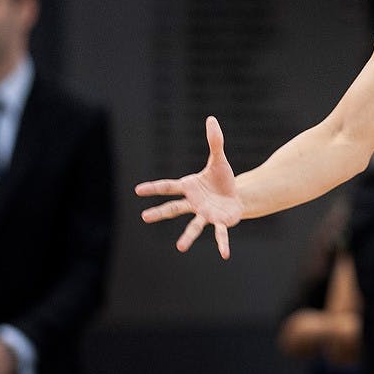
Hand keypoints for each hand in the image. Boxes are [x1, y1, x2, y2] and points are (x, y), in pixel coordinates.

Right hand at [137, 116, 240, 257]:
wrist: (236, 195)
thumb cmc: (222, 179)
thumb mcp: (219, 159)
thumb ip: (214, 141)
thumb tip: (211, 118)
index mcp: (190, 187)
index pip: (168, 187)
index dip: (154, 188)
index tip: (137, 190)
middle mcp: (194, 203)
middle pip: (174, 208)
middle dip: (160, 212)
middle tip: (144, 217)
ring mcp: (205, 214)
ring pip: (194, 225)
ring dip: (187, 237)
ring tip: (180, 248)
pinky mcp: (220, 222)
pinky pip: (220, 233)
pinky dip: (222, 243)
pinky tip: (225, 254)